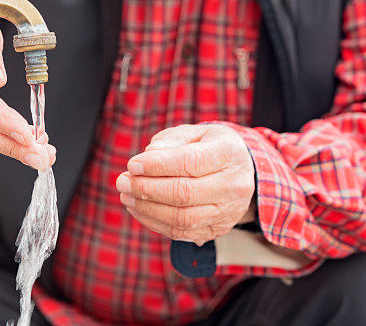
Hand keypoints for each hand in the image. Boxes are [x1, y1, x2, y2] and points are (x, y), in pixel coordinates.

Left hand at [116, 124, 254, 245]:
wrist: (243, 171)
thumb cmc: (212, 147)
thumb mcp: (198, 132)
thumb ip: (173, 139)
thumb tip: (149, 153)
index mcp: (229, 154)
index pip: (190, 163)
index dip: (158, 165)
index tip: (132, 164)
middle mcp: (234, 186)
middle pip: (185, 193)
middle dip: (147, 189)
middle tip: (122, 182)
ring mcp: (228, 212)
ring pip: (183, 218)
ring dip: (148, 209)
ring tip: (126, 196)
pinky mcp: (217, 229)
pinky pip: (182, 233)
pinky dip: (155, 223)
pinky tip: (139, 209)